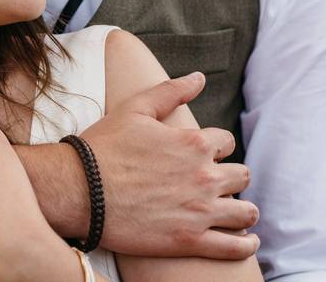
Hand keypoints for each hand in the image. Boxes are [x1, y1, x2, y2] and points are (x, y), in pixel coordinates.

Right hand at [82, 73, 259, 258]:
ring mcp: (199, 211)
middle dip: (232, 177)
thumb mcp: (135, 109)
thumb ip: (171, 92)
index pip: (227, 142)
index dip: (216, 147)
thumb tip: (200, 78)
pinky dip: (245, 245)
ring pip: (245, 212)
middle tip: (217, 184)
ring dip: (243, 210)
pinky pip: (233, 247)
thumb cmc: (104, 147)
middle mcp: (203, 175)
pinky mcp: (189, 241)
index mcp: (193, 142)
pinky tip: (247, 242)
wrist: (79, 189)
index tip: (205, 156)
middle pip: (241, 175)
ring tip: (237, 214)